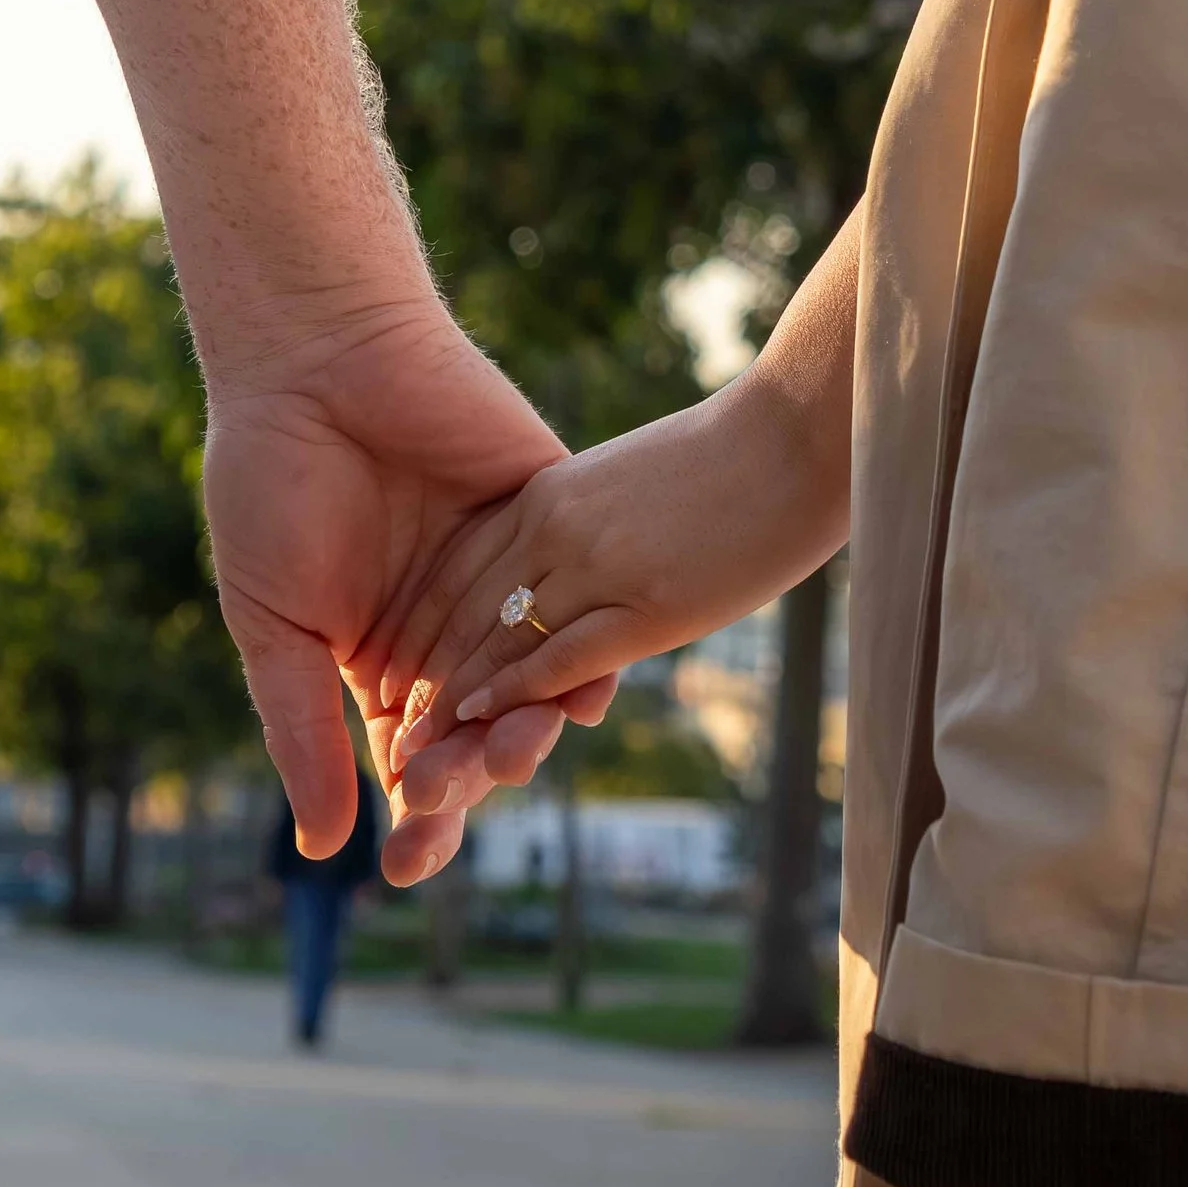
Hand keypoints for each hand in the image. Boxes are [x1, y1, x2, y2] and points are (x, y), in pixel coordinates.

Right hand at [200, 287, 613, 878]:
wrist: (317, 358)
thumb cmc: (272, 482)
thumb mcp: (274, 622)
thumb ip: (302, 728)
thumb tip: (326, 849)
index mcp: (380, 661)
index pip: (412, 762)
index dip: (416, 817)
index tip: (408, 865)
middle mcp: (449, 631)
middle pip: (481, 733)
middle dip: (474, 779)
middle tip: (459, 799)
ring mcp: (502, 576)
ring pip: (534, 678)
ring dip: (529, 727)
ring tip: (515, 751)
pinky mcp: (548, 518)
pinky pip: (581, 597)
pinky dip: (583, 649)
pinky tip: (577, 688)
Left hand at [373, 368, 848, 812]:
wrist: (797, 431)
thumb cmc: (733, 458)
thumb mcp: (632, 485)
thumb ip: (589, 525)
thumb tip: (572, 571)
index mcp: (551, 491)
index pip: (460, 572)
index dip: (422, 632)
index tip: (391, 680)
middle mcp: (556, 525)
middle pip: (462, 613)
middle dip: (423, 681)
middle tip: (392, 738)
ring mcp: (594, 562)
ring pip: (495, 643)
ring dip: (452, 705)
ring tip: (417, 755)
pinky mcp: (640, 602)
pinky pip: (553, 654)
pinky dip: (507, 691)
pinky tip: (477, 718)